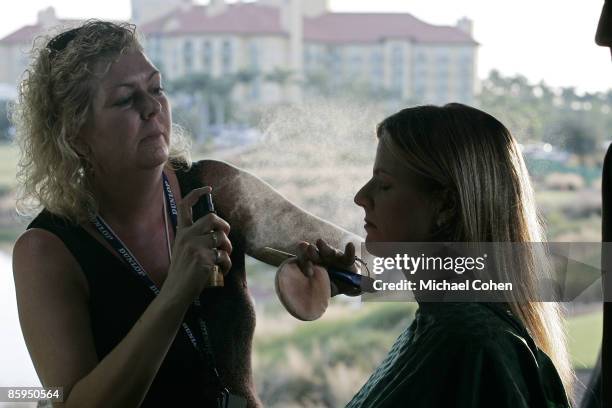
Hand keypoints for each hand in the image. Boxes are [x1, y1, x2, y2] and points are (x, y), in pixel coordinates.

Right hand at [162, 186, 232, 302]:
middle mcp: (187, 236)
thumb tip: (218, 232)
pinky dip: (226, 265)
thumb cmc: (182, 273)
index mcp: (181, 232)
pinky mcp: (204, 258)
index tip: (208, 189)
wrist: (176, 291)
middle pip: (212, 218)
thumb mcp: (182, 250)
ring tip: (224, 259)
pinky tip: (222, 271)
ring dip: (228, 248)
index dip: (197, 193)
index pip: (185, 205)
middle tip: (226, 238)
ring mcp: (195, 246)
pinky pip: (224, 256)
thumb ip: (195, 238)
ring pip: (221, 238)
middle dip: (224, 226)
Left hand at [296, 239, 357, 295]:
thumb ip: (316, 288)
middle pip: (314, 254)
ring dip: (323, 247)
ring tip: (319, 242)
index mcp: (313, 266)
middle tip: (307, 248)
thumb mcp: (322, 289)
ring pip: (328, 251)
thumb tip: (307, 288)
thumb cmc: (331, 285)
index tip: (301, 264)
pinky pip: (349, 255)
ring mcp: (334, 257)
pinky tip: (350, 245)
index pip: (305, 261)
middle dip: (310, 251)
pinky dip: (350, 251)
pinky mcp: (346, 259)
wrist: (348, 285)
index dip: (303, 261)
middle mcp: (322, 259)